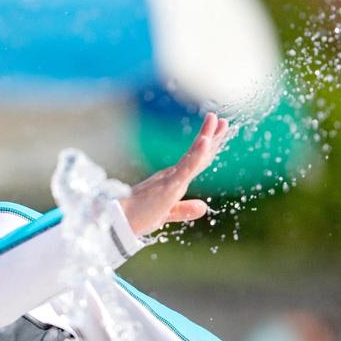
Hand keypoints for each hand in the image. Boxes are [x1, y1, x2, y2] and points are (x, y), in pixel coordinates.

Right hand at [119, 112, 228, 236]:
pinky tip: (205, 141)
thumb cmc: (136, 217)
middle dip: (212, 137)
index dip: (208, 149)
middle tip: (223, 120)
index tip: (219, 135)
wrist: (117, 220)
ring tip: (216, 120)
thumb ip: (183, 210)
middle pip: (198, 154)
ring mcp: (170, 178)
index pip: (195, 163)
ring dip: (206, 137)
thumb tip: (204, 207)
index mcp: (173, 181)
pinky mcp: (168, 184)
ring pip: (194, 155)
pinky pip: (186, 167)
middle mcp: (172, 175)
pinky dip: (197, 154)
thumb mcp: (165, 215)